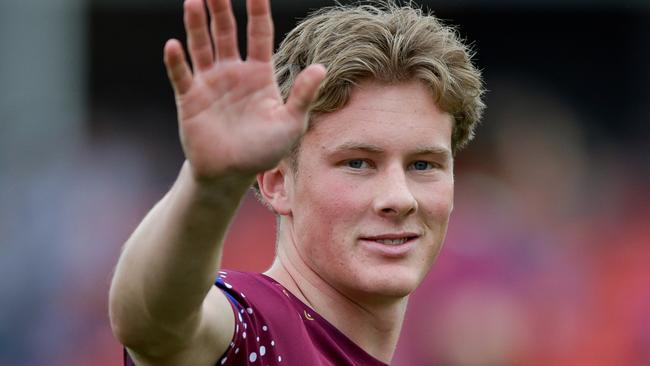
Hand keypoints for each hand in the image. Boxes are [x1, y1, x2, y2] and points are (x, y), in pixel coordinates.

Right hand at [164, 0, 325, 181]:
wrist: (231, 173)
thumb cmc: (264, 150)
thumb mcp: (290, 124)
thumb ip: (303, 96)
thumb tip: (321, 68)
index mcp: (259, 73)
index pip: (258, 33)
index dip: (257, 9)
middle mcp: (233, 72)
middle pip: (225, 31)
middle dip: (221, 8)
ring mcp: (209, 83)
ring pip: (201, 46)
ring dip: (196, 24)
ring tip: (194, 1)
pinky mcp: (190, 98)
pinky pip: (182, 75)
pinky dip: (177, 62)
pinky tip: (174, 46)